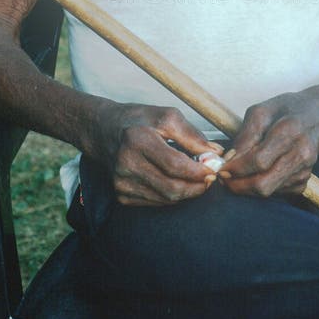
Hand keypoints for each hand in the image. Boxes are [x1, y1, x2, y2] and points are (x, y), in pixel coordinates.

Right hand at [92, 102, 223, 205]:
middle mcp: (127, 164)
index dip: (198, 171)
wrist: (102, 130)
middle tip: (209, 179)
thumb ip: (192, 135)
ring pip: (166, 199)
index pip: (175, 165)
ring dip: (187, 192)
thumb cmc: (138, 120)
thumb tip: (216, 154)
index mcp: (138, 140)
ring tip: (196, 179)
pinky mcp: (121, 195)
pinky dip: (171, 196)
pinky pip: (155, 202)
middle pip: (171, 188)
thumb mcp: (166, 116)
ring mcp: (122, 183)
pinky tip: (176, 182)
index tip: (214, 169)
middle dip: (197, 187)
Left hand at [219, 87, 318, 197]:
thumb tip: (230, 159)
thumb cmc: (287, 109)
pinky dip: (263, 186)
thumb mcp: (261, 111)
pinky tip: (259, 173)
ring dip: (248, 187)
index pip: (258, 160)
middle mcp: (301, 153)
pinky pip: (278, 192)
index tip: (221, 168)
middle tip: (224, 179)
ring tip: (238, 174)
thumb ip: (245, 135)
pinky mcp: (306, 180)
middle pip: (264, 184)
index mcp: (290, 131)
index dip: (236, 168)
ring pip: (269, 191)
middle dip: (238, 185)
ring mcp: (306, 169)